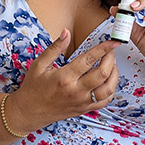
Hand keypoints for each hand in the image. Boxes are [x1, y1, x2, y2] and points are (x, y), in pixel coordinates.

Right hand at [6, 29, 120, 131]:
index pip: (89, 59)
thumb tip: (66, 32)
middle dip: (111, 59)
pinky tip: (109, 80)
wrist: (29, 112)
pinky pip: (104, 101)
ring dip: (114, 75)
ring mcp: (81, 102)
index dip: (104, 48)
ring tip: (112, 65)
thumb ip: (55, 48)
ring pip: (108, 89)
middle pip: (102, 73)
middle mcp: (76, 91)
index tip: (113, 41)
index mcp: (65, 77)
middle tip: (111, 51)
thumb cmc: (33, 87)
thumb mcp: (39, 64)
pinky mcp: (84, 109)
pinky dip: (111, 90)